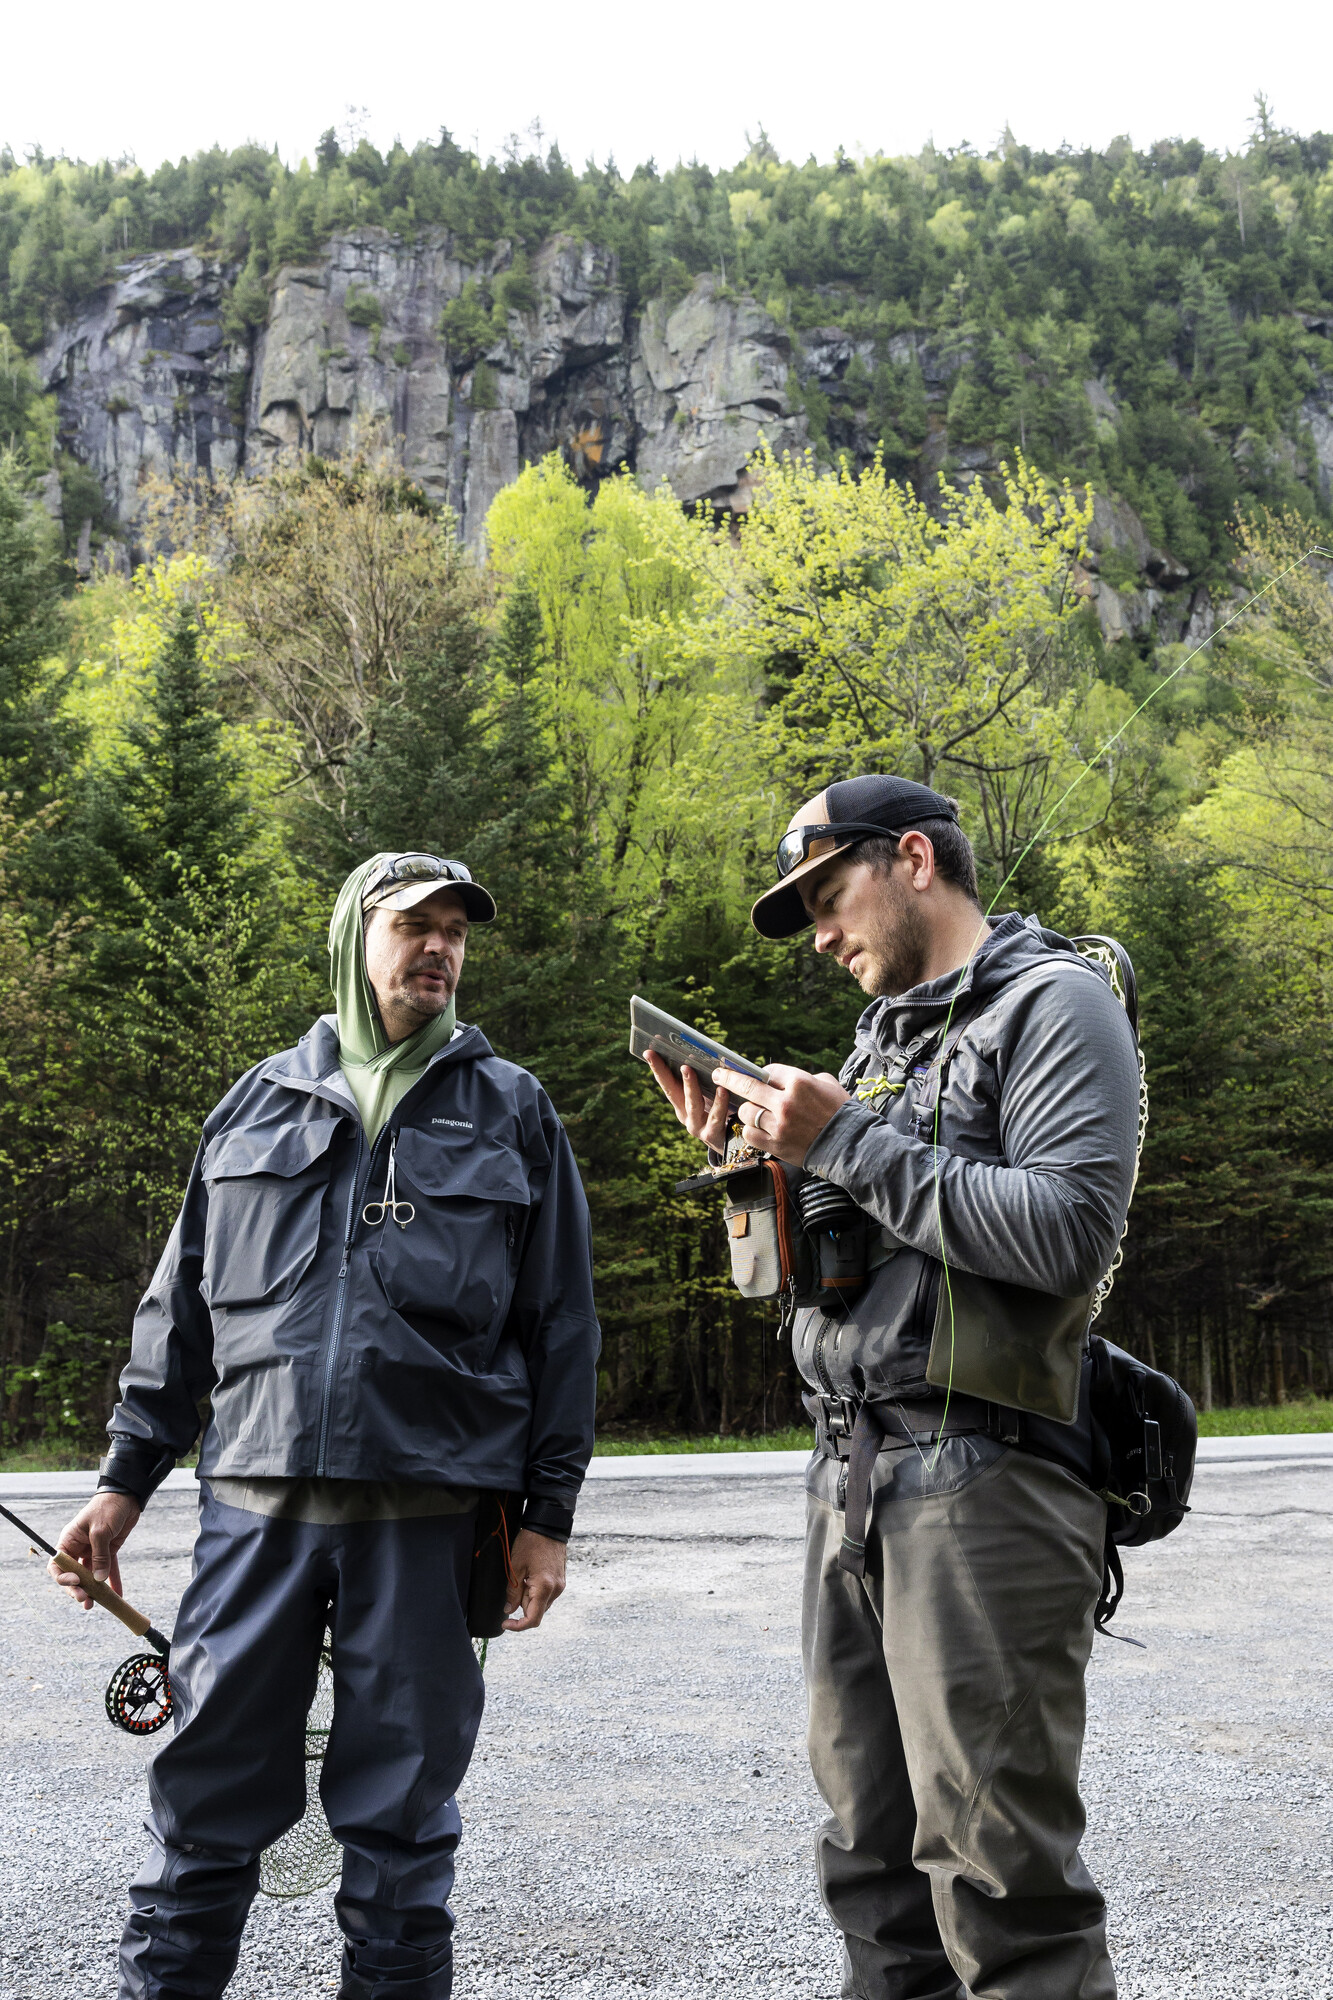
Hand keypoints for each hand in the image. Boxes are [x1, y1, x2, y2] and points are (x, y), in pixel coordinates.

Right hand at [51, 1491, 140, 1608]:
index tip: (75, 1582)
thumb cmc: (108, 1507)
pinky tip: (117, 1595)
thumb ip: (99, 1555)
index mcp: (69, 1540)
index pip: (57, 1564)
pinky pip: (108, 1570)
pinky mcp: (108, 1551)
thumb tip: (98, 1580)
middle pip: (73, 1574)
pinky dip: (112, 1582)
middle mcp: (78, 1548)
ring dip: (93, 1590)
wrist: (128, 1496)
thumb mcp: (101, 1530)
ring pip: (90, 1576)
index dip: (62, 1577)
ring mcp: (93, 1551)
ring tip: (96, 1605)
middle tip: (85, 1600)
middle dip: (77, 1589)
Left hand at [502, 1528, 566, 1632]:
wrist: (548, 1526)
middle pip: (536, 1611)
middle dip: (522, 1603)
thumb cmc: (531, 1542)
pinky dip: (536, 1591)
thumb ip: (513, 1592)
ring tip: (524, 1576)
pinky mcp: (561, 1580)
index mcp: (544, 1588)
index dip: (517, 1626)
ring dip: (529, 1596)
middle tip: (516, 1583)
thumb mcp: (516, 1566)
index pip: (532, 1619)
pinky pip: (546, 1594)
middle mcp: (556, 1590)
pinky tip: (531, 1575)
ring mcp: (560, 1585)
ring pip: (541, 1603)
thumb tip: (509, 1610)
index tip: (505, 1623)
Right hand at [644, 1052, 731, 1152]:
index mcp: (681, 1105)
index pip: (667, 1083)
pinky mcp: (712, 1135)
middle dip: (663, 1072)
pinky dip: (719, 1103)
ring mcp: (697, 1126)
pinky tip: (723, 1090)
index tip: (648, 1051)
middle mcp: (685, 1115)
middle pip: (673, 1092)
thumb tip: (700, 1054)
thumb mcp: (709, 1097)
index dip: (657, 1068)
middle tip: (658, 1054)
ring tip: (687, 1069)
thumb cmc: (722, 1113)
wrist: (732, 1145)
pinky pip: (715, 1117)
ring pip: (693, 1104)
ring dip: (689, 1085)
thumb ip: (705, 1080)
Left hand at [709, 1063, 850, 1166]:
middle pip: (747, 1087)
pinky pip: (749, 1133)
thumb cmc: (840, 1112)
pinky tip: (756, 1128)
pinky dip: (750, 1130)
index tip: (749, 1073)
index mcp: (799, 1082)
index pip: (767, 1071)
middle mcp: (785, 1102)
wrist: (850, 1145)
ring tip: (753, 1111)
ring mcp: (779, 1124)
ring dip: (746, 1110)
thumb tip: (781, 1077)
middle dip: (729, 1079)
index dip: (758, 1073)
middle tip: (718, 1076)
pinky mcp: (776, 1144)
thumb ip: (802, 1078)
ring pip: (746, 1112)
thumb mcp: (826, 1084)